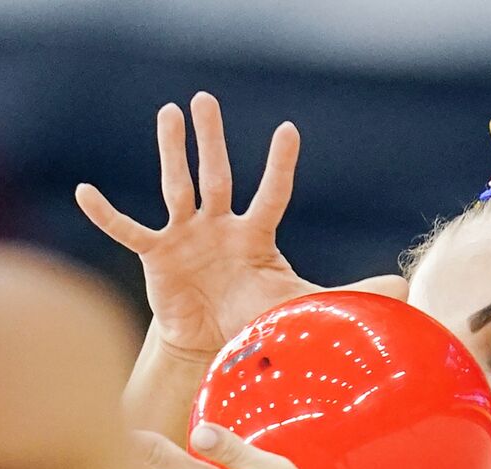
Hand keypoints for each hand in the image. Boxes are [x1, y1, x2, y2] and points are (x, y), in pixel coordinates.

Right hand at [77, 92, 404, 354]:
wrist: (213, 345)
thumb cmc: (255, 317)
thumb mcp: (302, 304)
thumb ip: (349, 293)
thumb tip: (405, 289)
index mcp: (255, 235)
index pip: (271, 193)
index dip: (278, 165)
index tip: (287, 131)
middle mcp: (219, 227)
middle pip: (217, 176)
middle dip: (210, 139)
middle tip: (203, 100)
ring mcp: (186, 237)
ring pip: (177, 187)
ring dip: (171, 153)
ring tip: (167, 113)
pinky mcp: (157, 256)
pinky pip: (129, 230)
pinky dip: (107, 213)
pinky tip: (85, 192)